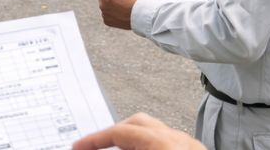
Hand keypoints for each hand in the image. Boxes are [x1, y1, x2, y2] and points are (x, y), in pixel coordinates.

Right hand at [73, 112, 205, 149]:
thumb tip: (92, 149)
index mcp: (161, 143)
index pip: (120, 132)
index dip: (95, 139)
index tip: (78, 146)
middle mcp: (178, 140)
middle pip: (138, 123)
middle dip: (113, 133)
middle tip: (95, 147)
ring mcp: (191, 147)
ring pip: (156, 132)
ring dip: (132, 141)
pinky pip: (169, 143)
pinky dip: (149, 147)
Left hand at [93, 0, 143, 29]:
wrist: (141, 15)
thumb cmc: (136, 1)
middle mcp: (102, 4)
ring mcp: (104, 13)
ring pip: (105, 6)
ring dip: (110, 5)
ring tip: (122, 5)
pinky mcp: (108, 21)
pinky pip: (107, 14)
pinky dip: (112, 13)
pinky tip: (121, 12)